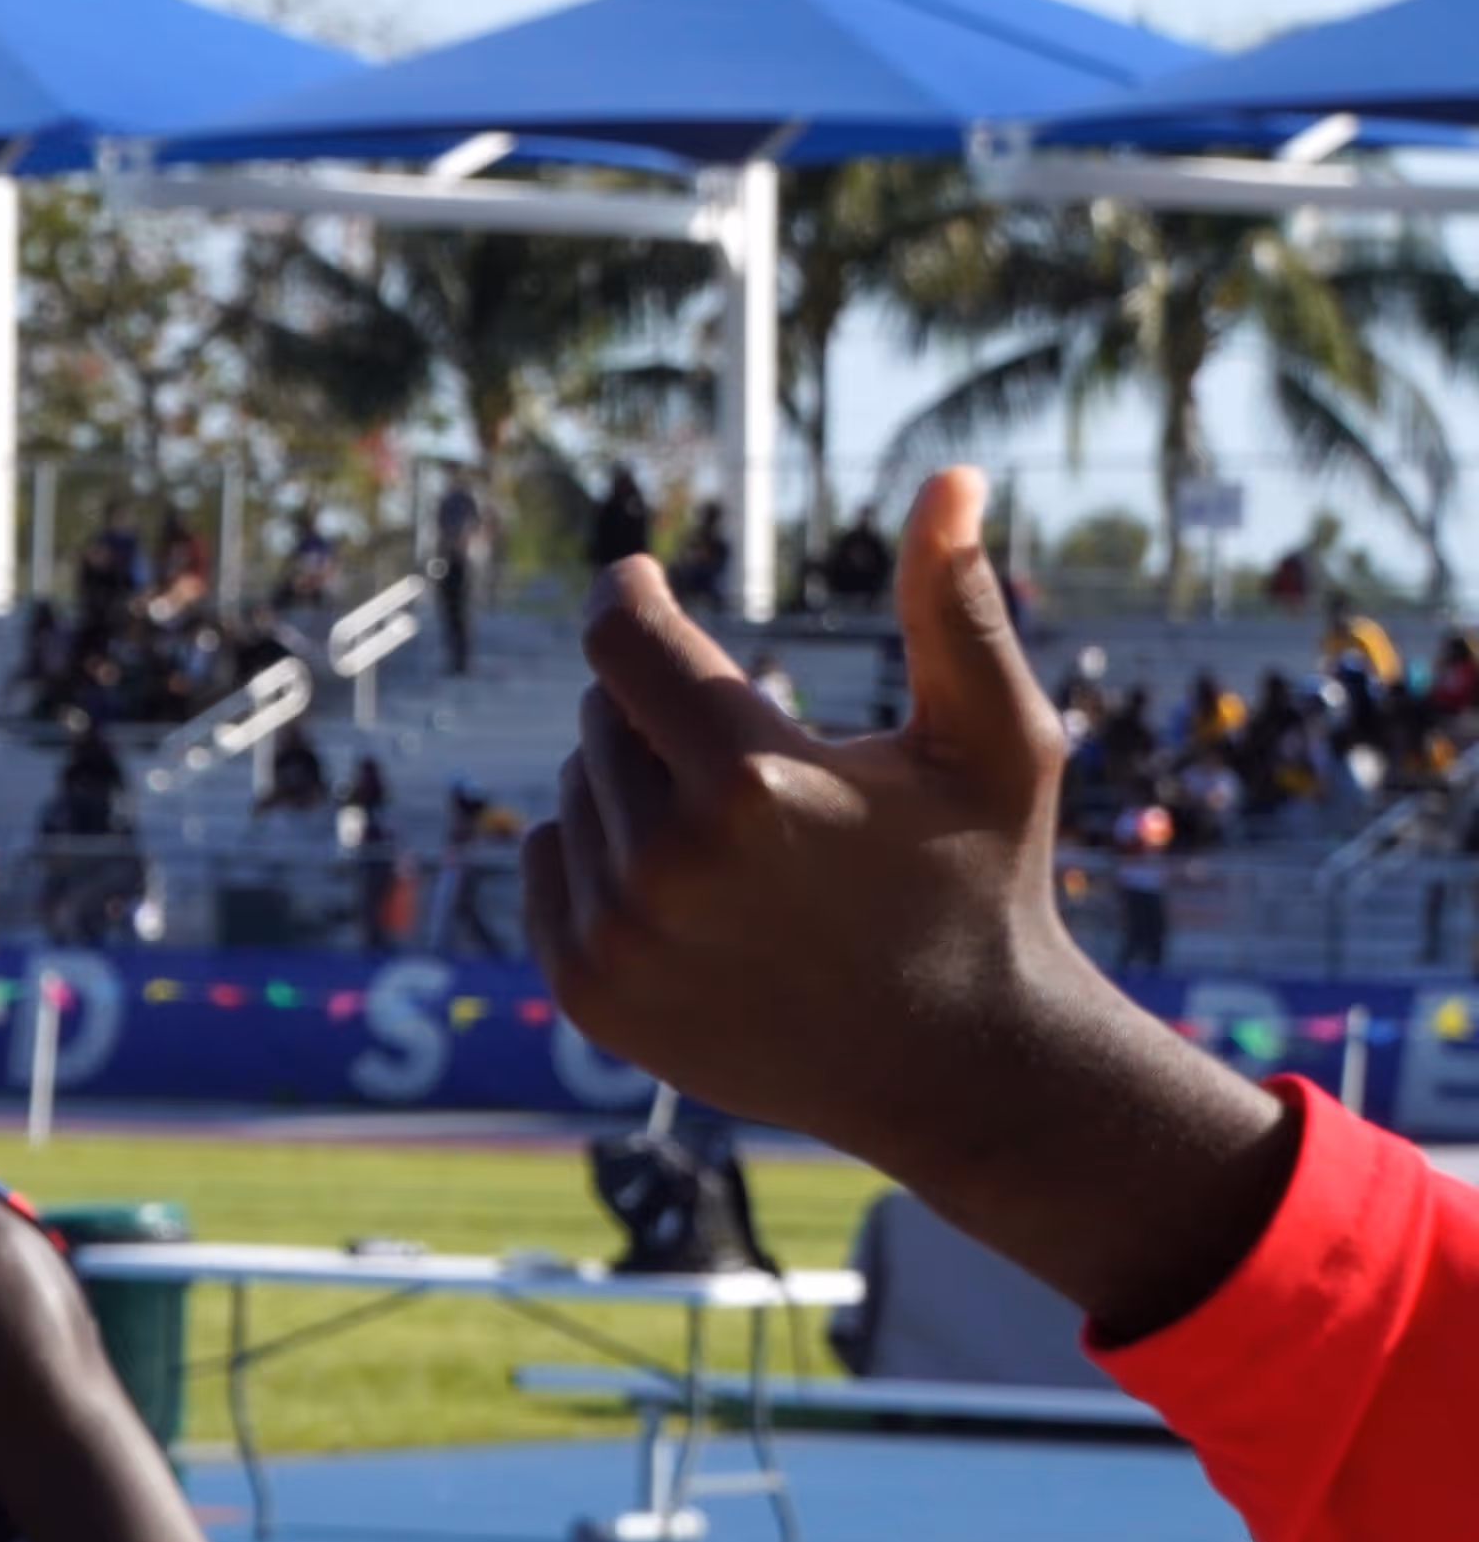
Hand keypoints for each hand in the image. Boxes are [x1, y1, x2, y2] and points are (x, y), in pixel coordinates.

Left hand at [526, 469, 1284, 1321]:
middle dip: (666, 715)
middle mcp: (664, 862)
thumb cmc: (984, 882)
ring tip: (743, 842)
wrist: (959, 1064)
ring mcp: (615, 935)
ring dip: (637, 786)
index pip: (621, 640)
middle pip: (603, 716)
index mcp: (750, 783)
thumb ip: (956, 606)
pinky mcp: (586, 990)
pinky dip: (599, 856)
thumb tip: (955, 477)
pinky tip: (690, 891)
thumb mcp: (993, 740)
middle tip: (758, 764)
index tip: (638, 580)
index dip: (626, 595)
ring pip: (576, 789)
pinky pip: (547, 864)